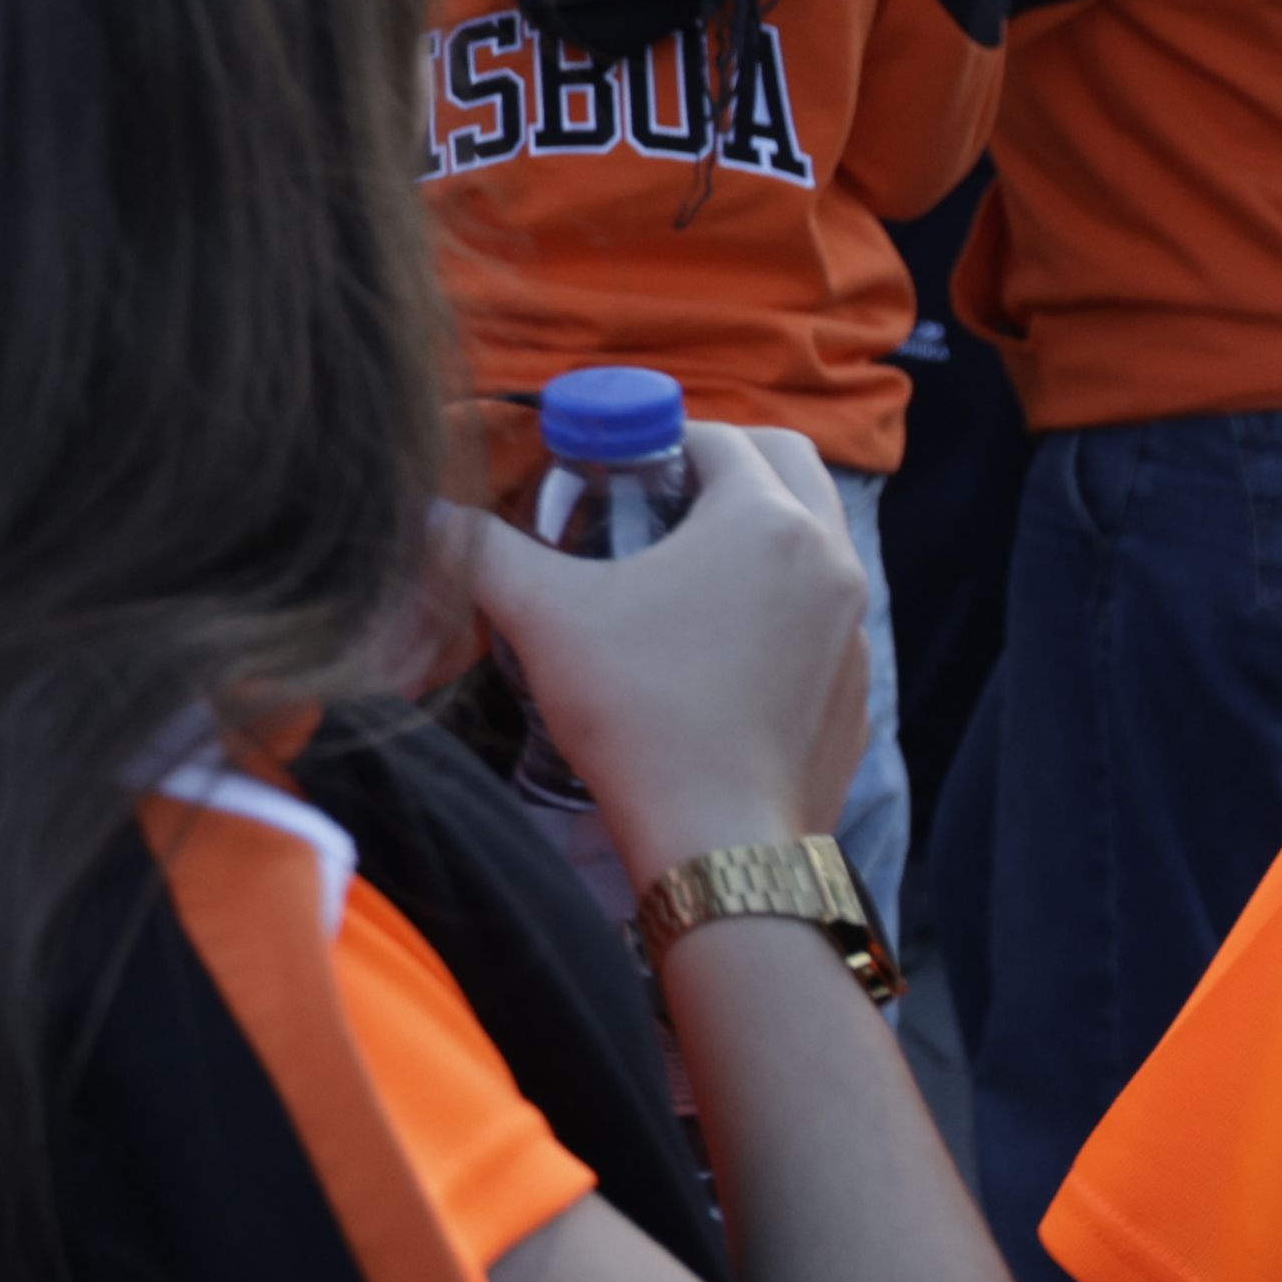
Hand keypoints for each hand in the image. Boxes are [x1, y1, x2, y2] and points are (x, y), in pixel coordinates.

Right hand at [443, 420, 865, 882]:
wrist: (720, 843)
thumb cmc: (639, 712)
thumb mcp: (544, 618)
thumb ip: (479, 550)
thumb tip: (423, 511)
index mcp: (766, 520)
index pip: (722, 437)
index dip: (664, 440)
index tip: (618, 470)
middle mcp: (830, 559)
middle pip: (791, 467)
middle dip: (729, 466)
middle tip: (662, 501)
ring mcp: (854, 628)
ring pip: (817, 543)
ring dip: (763, 534)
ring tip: (689, 577)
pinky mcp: (858, 690)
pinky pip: (826, 617)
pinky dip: (784, 609)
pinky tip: (722, 656)